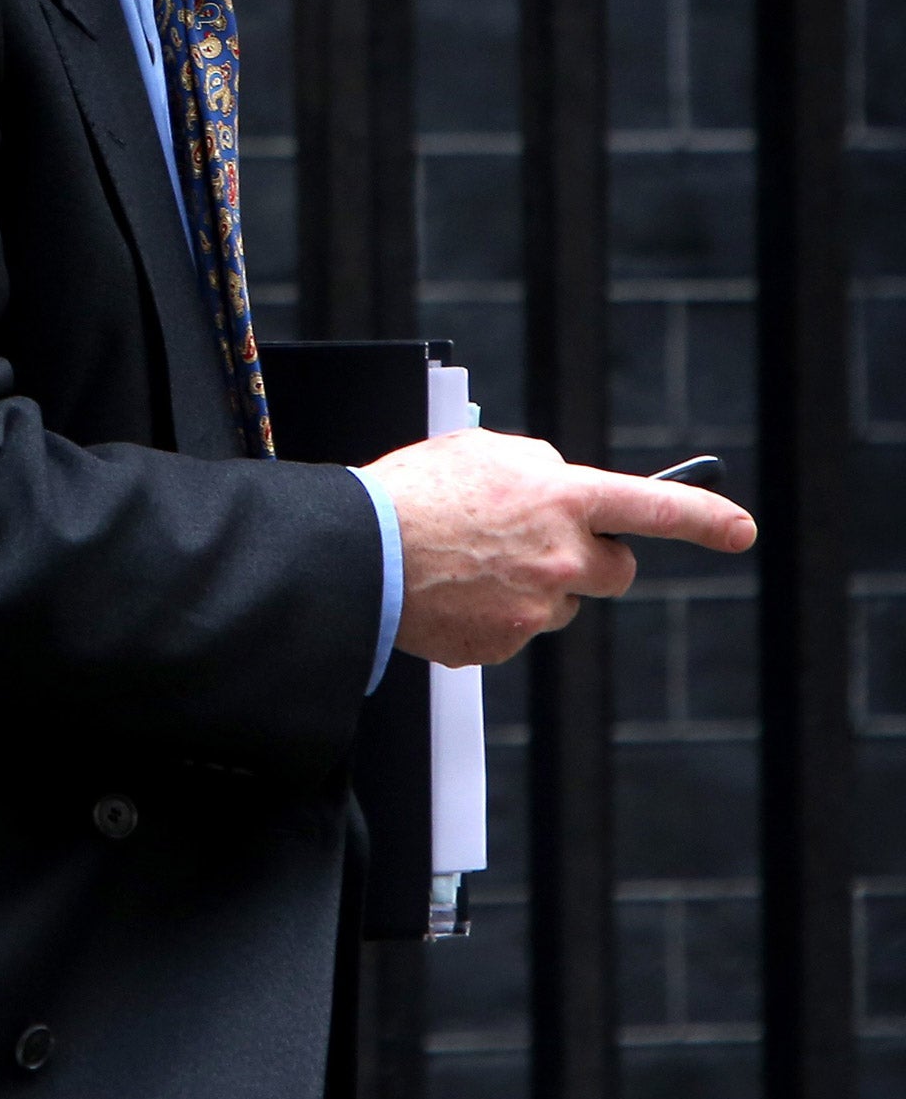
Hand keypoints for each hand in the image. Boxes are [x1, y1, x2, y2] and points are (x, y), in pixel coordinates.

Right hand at [361, 429, 757, 668]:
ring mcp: (535, 610)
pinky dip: (490, 614)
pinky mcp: (501, 648)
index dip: (705, 518)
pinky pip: (513, 631)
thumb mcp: (484, 451)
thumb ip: (540, 470)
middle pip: (615, 572)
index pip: (654, 506)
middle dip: (594, 560)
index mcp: (562, 498)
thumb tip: (562, 490)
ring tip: (469, 560)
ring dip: (533, 585)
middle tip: (548, 545)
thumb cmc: (415, 491)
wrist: (359, 552)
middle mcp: (561, 558)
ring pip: (560, 603)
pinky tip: (450, 590)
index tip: (740, 530)